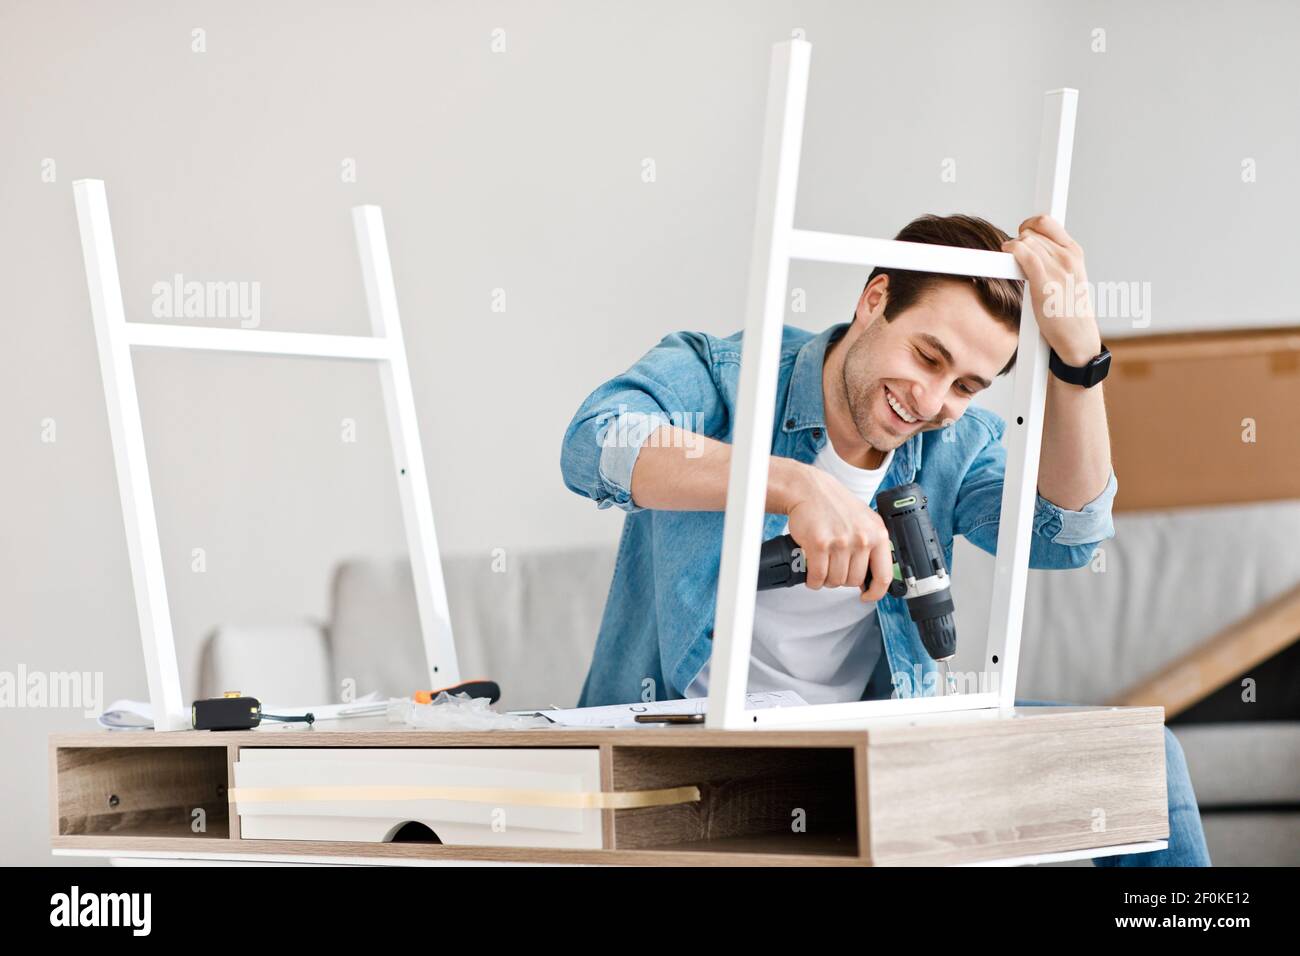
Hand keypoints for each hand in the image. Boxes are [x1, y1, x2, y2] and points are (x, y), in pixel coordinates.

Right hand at [781, 463, 892, 602]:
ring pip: (835, 581)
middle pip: (854, 581)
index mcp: (878, 534)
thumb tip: (874, 576)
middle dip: (842, 579)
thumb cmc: (835, 505)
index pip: (884, 575)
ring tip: (822, 565)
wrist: (810, 490)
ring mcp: (841, 542)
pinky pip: (818, 577)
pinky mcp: (820, 544)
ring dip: (826, 579)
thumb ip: (873, 545)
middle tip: (834, 567)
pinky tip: (812, 572)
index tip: (867, 595)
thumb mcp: (865, 521)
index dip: (875, 592)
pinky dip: (813, 580)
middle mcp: (862, 538)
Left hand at [1001, 215, 1102, 366]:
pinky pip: (1023, 254)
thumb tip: (1029, 246)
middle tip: (1015, 258)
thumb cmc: (1069, 311)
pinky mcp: (1045, 283)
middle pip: (1031, 232)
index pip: (1046, 222)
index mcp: (1074, 252)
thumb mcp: (1068, 277)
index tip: (1021, 234)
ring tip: (1013, 265)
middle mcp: (1068, 257)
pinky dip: (1011, 250)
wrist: (1078, 338)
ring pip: (1025, 241)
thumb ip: (1052, 259)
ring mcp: (1058, 269)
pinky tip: (1006, 253)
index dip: (1029, 225)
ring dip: (1013, 249)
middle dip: (1019, 242)